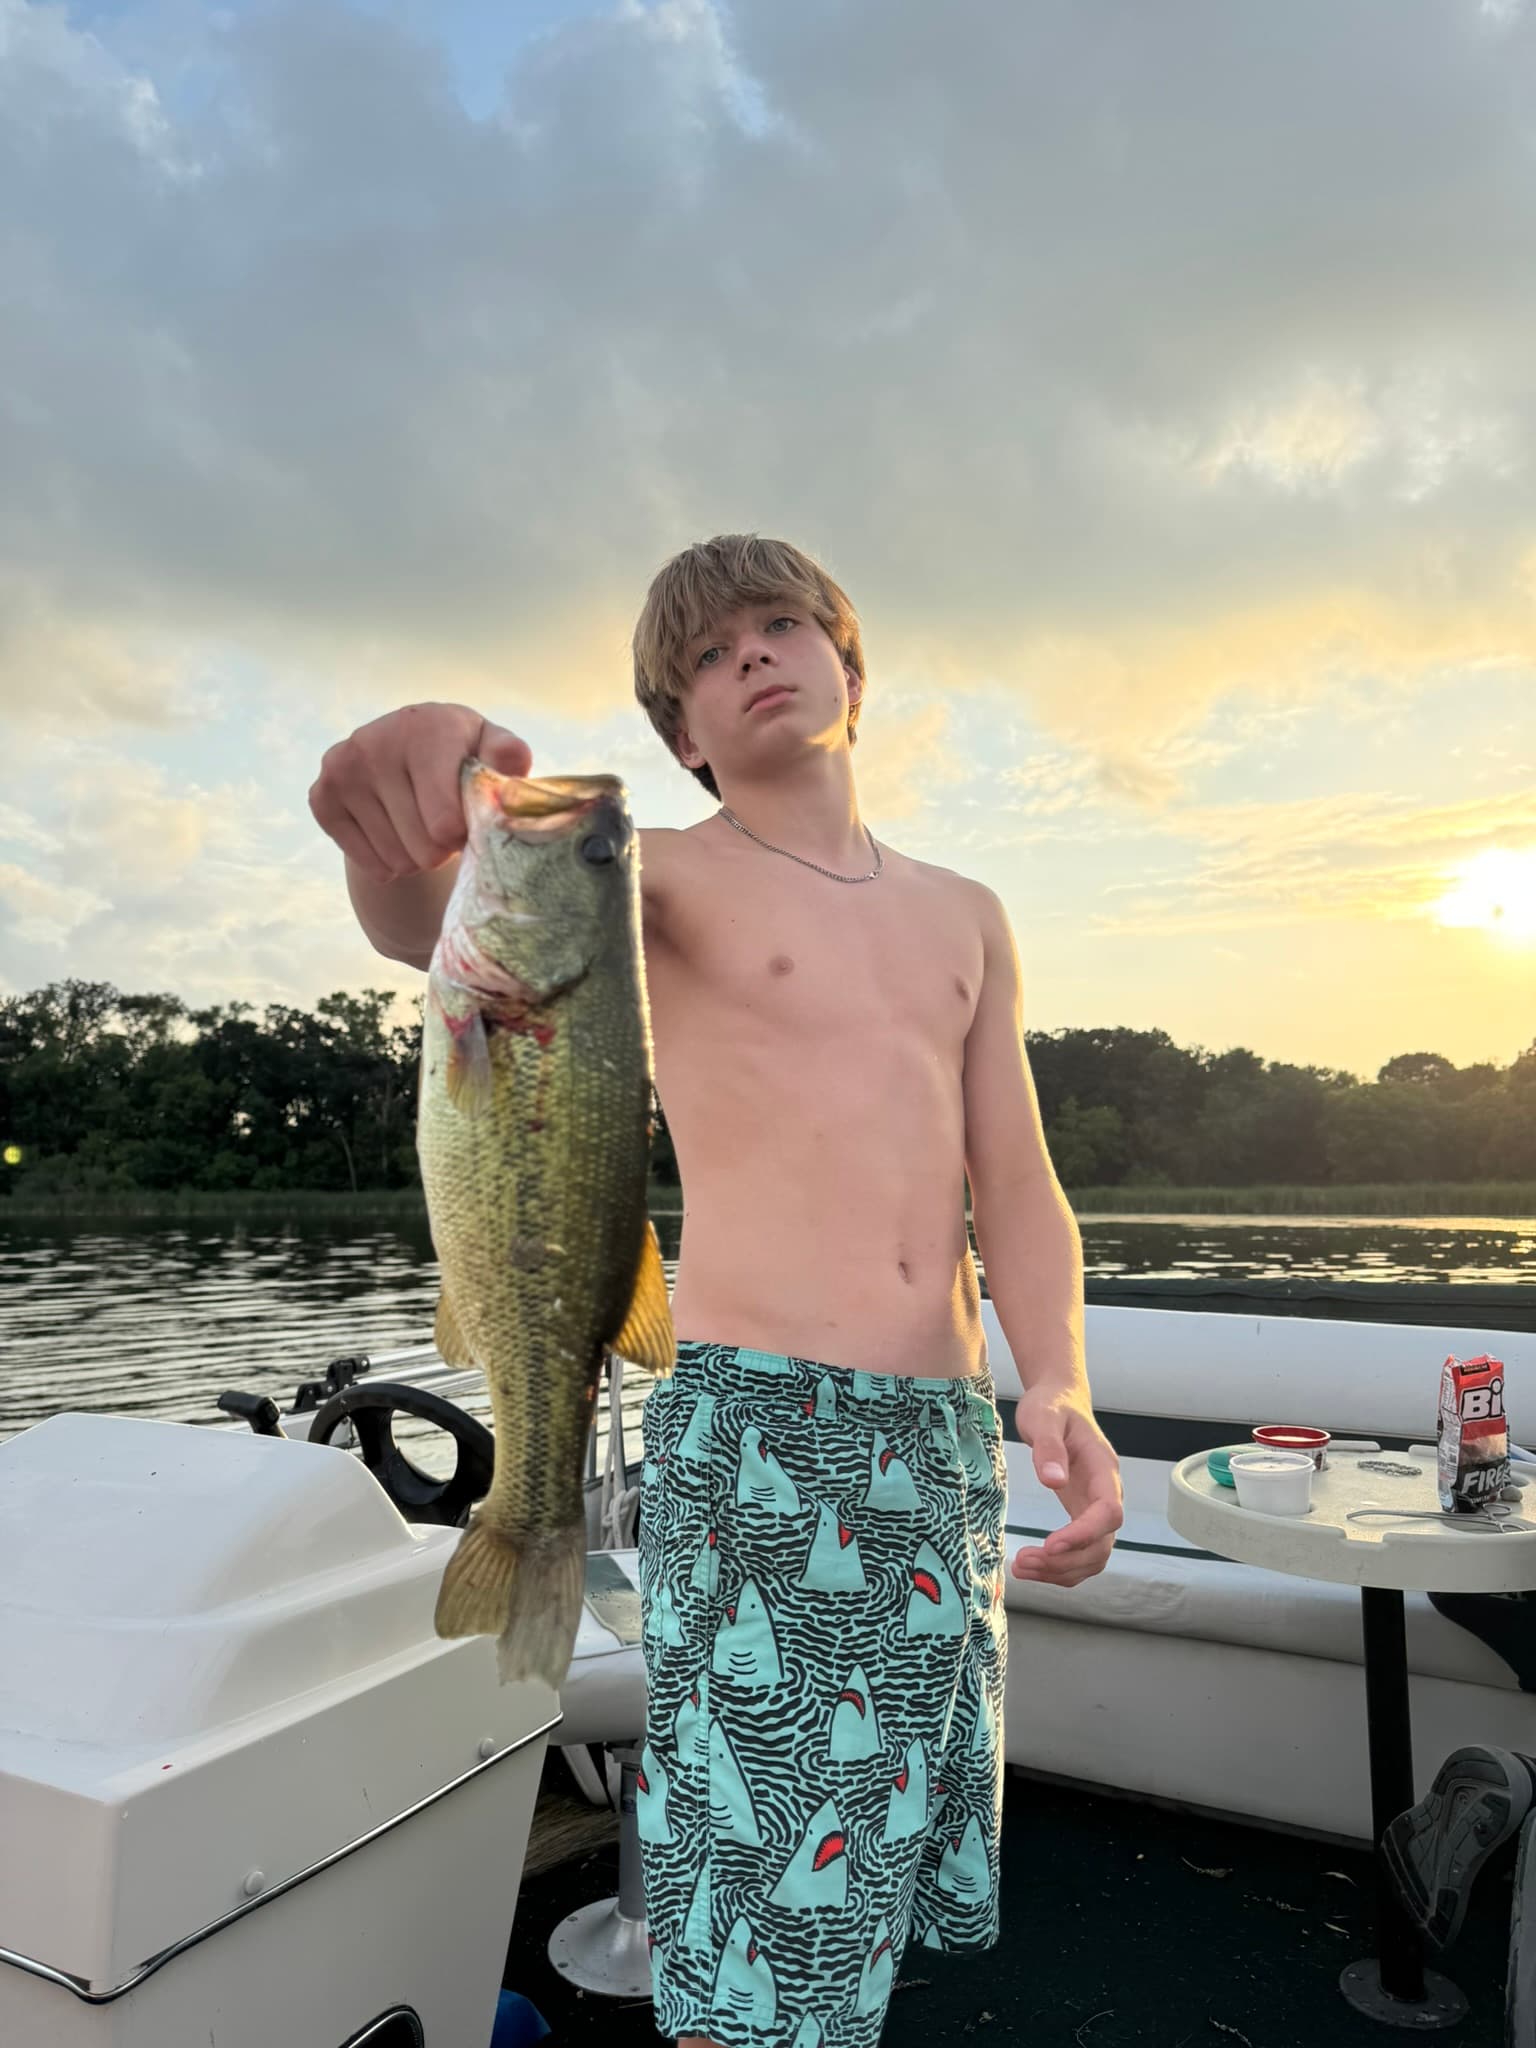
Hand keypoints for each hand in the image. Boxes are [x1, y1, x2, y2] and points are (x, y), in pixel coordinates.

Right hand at [308, 702, 531, 882]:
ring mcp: (343, 768)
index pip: (445, 822)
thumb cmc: (462, 756)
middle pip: (424, 848)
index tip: (468, 822)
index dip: (464, 836)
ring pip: (396, 860)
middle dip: (442, 849)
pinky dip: (387, 864)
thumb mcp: (491, 750)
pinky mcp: (321, 796)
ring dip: (416, 857)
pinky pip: (368, 864)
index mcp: (426, 727)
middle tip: (445, 827)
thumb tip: (513, 762)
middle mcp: (376, 742)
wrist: (408, 753)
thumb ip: (508, 755)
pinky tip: (394, 834)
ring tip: (420, 827)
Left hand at [1010, 1388, 1122, 1588]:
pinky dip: (1059, 1567)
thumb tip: (1053, 1480)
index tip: (1050, 1544)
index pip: (1108, 1512)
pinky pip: (1080, 1553)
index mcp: (1103, 1469)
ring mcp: (1096, 1508)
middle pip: (1102, 1544)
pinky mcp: (1082, 1515)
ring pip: (1093, 1556)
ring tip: (1022, 1569)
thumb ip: (1048, 1447)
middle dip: (1066, 1560)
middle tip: (1024, 1561)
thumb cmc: (1051, 1407)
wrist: (1058, 1402)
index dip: (1084, 1533)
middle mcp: (1106, 1494)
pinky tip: (1032, 1566)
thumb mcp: (1043, 1417)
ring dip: (1061, 1571)